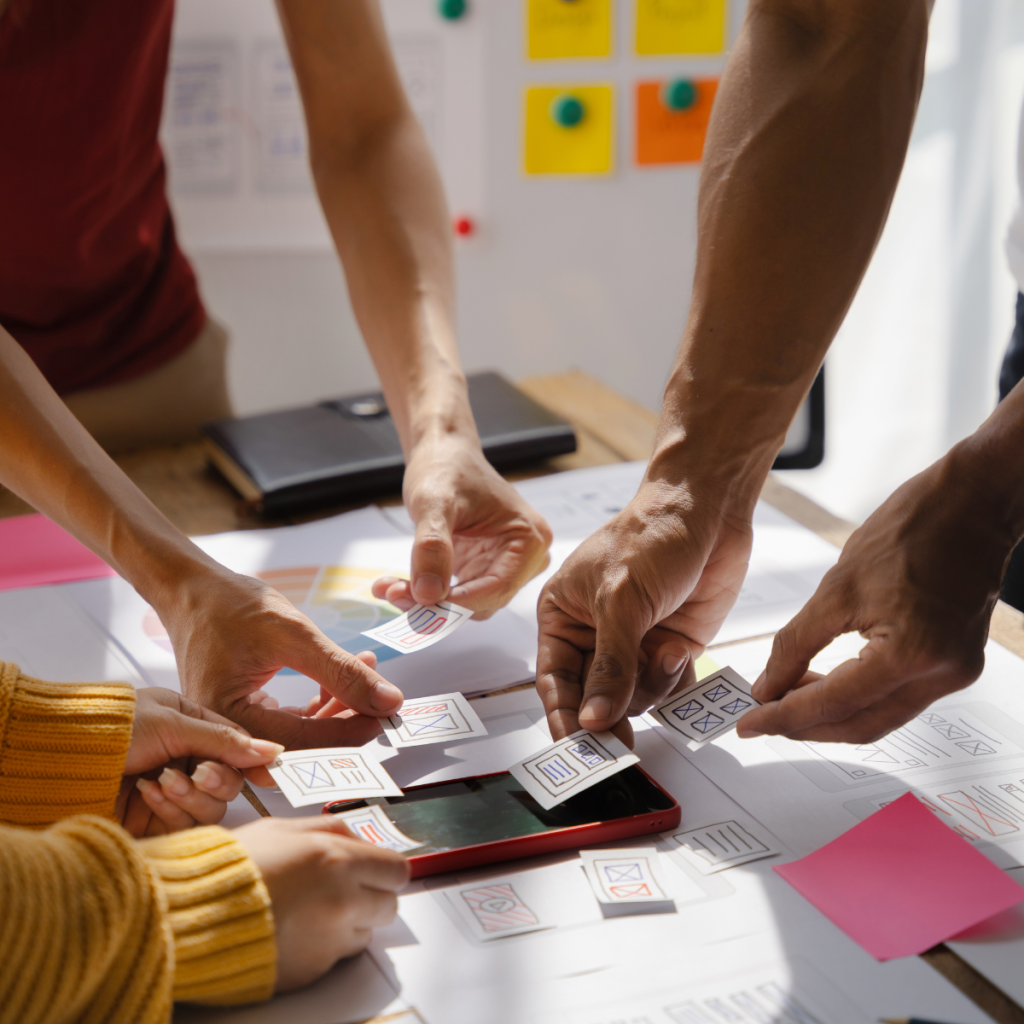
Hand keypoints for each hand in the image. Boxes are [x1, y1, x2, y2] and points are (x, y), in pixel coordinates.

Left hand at [118, 688, 283, 836]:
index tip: (268, 773)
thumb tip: (273, 750)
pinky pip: (186, 824)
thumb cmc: (112, 729)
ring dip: (192, 795)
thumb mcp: (173, 724)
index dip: (253, 760)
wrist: (62, 763)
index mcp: (191, 724)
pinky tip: (148, 793)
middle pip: (230, 781)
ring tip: (163, 782)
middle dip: (218, 779)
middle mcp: (185, 758)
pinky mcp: (155, 822)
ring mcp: (171, 791)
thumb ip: (224, 740)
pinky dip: (171, 808)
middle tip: (200, 773)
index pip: (236, 745)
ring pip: (212, 806)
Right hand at [157, 569, 404, 747]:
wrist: (195, 588)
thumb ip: (341, 672)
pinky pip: (289, 723)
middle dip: (345, 725)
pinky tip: (342, 682)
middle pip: (301, 749)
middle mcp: (225, 735)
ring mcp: (234, 727)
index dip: (350, 732)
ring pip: (299, 738)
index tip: (386, 716)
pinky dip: (319, 706)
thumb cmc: (231, 605)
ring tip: (367, 678)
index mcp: (226, 721)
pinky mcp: (245, 714)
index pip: (301, 744)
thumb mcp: (294, 635)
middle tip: (381, 702)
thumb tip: (388, 700)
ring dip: (337, 712)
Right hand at [233, 815, 409, 990]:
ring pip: (365, 934)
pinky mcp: (313, 971)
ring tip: (312, 910)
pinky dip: (324, 946)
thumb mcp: (282, 828)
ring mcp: (329, 941)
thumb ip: (327, 828)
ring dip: (349, 923)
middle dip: (373, 897)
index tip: (376, 870)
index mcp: (338, 861)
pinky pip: (335, 958)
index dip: (386, 869)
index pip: (397, 870)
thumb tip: (354, 835)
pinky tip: (296, 930)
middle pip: (389, 906)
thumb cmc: (232, 868)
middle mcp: (342, 902)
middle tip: (347, 889)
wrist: (194, 916)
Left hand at [373, 435, 551, 618]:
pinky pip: (454, 593)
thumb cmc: (447, 467)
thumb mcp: (435, 503)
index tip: (419, 603)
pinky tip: (395, 583)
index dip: (459, 602)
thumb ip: (432, 547)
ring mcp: (503, 564)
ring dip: (426, 600)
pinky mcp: (480, 568)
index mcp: (530, 538)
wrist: (442, 452)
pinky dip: (424, 591)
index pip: (498, 587)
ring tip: (388, 586)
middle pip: (482, 600)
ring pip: (465, 602)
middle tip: (394, 592)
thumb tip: (428, 595)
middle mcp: (524, 557)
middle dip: (438, 602)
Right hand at [536, 481, 753, 743]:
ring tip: (664, 651)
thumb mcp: (621, 601)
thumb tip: (593, 718)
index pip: (555, 681)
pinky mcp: (669, 647)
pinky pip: (667, 688)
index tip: (577, 753)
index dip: (563, 718)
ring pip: (633, 699)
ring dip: (650, 685)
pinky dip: (675, 678)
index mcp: (564, 617)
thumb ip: (609, 665)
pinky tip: (679, 647)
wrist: (708, 510)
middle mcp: (596, 635)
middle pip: (593, 699)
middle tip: (622, 742)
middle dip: (611, 711)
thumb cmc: (651, 535)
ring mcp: (634, 643)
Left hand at [737, 453, 1008, 741]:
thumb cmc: (915, 529)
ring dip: (829, 714)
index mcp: (912, 654)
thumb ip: (796, 643)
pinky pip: (896, 697)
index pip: (834, 704)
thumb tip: (767, 685)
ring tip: (784, 698)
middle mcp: (941, 674)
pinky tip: (821, 683)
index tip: (750, 722)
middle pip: (860, 725)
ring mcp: (953, 672)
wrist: (972, 503)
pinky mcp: (953, 663)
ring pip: (879, 717)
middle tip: (761, 717)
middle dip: (805, 726)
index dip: (784, 717)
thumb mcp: (836, 587)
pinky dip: (856, 696)